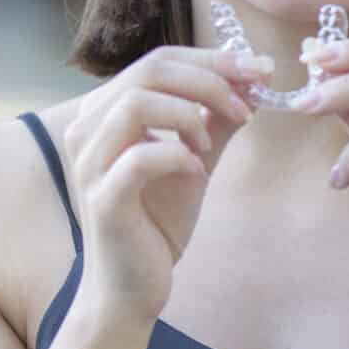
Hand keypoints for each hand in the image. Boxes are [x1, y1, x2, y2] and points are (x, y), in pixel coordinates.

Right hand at [61, 46, 266, 325]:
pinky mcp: (103, 199)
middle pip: (149, 70)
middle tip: (250, 101)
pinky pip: (139, 159)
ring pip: (137, 103)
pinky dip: (177, 156)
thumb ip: (216, 121)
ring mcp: (91, 164)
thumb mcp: (195, 160)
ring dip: (190, 114)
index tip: (260, 70)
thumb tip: (254, 82)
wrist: (131, 288)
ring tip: (212, 142)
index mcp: (106, 113)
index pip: (158, 61)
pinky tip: (195, 171)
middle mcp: (88, 129)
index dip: (213, 60)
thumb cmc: (157, 223)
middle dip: (210, 79)